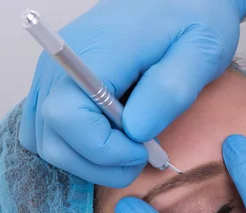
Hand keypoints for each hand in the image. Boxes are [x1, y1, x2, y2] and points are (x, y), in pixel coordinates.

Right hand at [19, 0, 245, 186]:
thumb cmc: (193, 16)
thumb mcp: (200, 50)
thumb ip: (169, 91)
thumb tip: (134, 131)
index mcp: (94, 51)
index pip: (69, 117)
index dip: (104, 150)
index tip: (143, 151)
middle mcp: (61, 62)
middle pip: (53, 138)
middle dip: (98, 163)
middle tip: (141, 158)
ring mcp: (54, 72)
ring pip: (45, 140)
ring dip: (87, 160)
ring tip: (129, 151)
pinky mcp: (57, 82)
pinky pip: (45, 128)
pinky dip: (74, 147)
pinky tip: (108, 141)